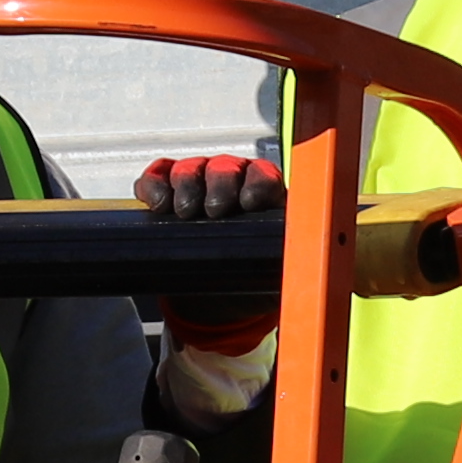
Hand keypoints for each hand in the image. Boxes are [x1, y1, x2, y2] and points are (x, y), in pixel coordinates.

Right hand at [137, 153, 280, 354]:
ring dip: (187, 185)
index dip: (257, 184)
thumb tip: (307, 266)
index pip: (263, 177)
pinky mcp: (165, 190)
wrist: (215, 295)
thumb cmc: (251, 276)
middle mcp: (231, 180)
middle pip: (225, 167)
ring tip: (184, 211)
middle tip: (213, 211)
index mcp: (264, 193)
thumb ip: (290, 264)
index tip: (249, 203)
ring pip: (190, 168)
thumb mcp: (274, 273)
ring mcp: (197, 181)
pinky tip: (156, 204)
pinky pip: (157, 176)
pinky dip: (154, 185)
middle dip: (220, 185)